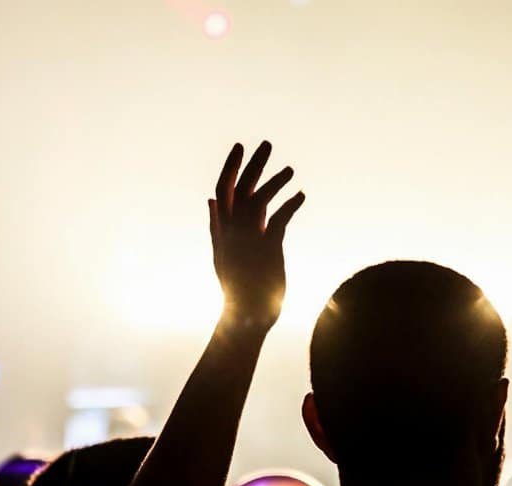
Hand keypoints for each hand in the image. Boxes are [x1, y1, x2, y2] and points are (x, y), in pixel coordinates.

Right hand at [211, 141, 304, 329]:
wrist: (245, 317)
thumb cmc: (237, 286)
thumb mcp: (222, 252)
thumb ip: (217, 224)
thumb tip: (209, 200)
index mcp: (222, 230)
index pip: (223, 190)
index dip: (231, 167)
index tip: (240, 147)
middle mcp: (232, 232)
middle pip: (241, 188)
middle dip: (253, 164)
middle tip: (266, 143)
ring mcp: (249, 240)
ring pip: (259, 199)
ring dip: (275, 181)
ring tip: (291, 170)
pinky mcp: (267, 249)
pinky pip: (280, 218)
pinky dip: (291, 204)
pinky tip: (302, 195)